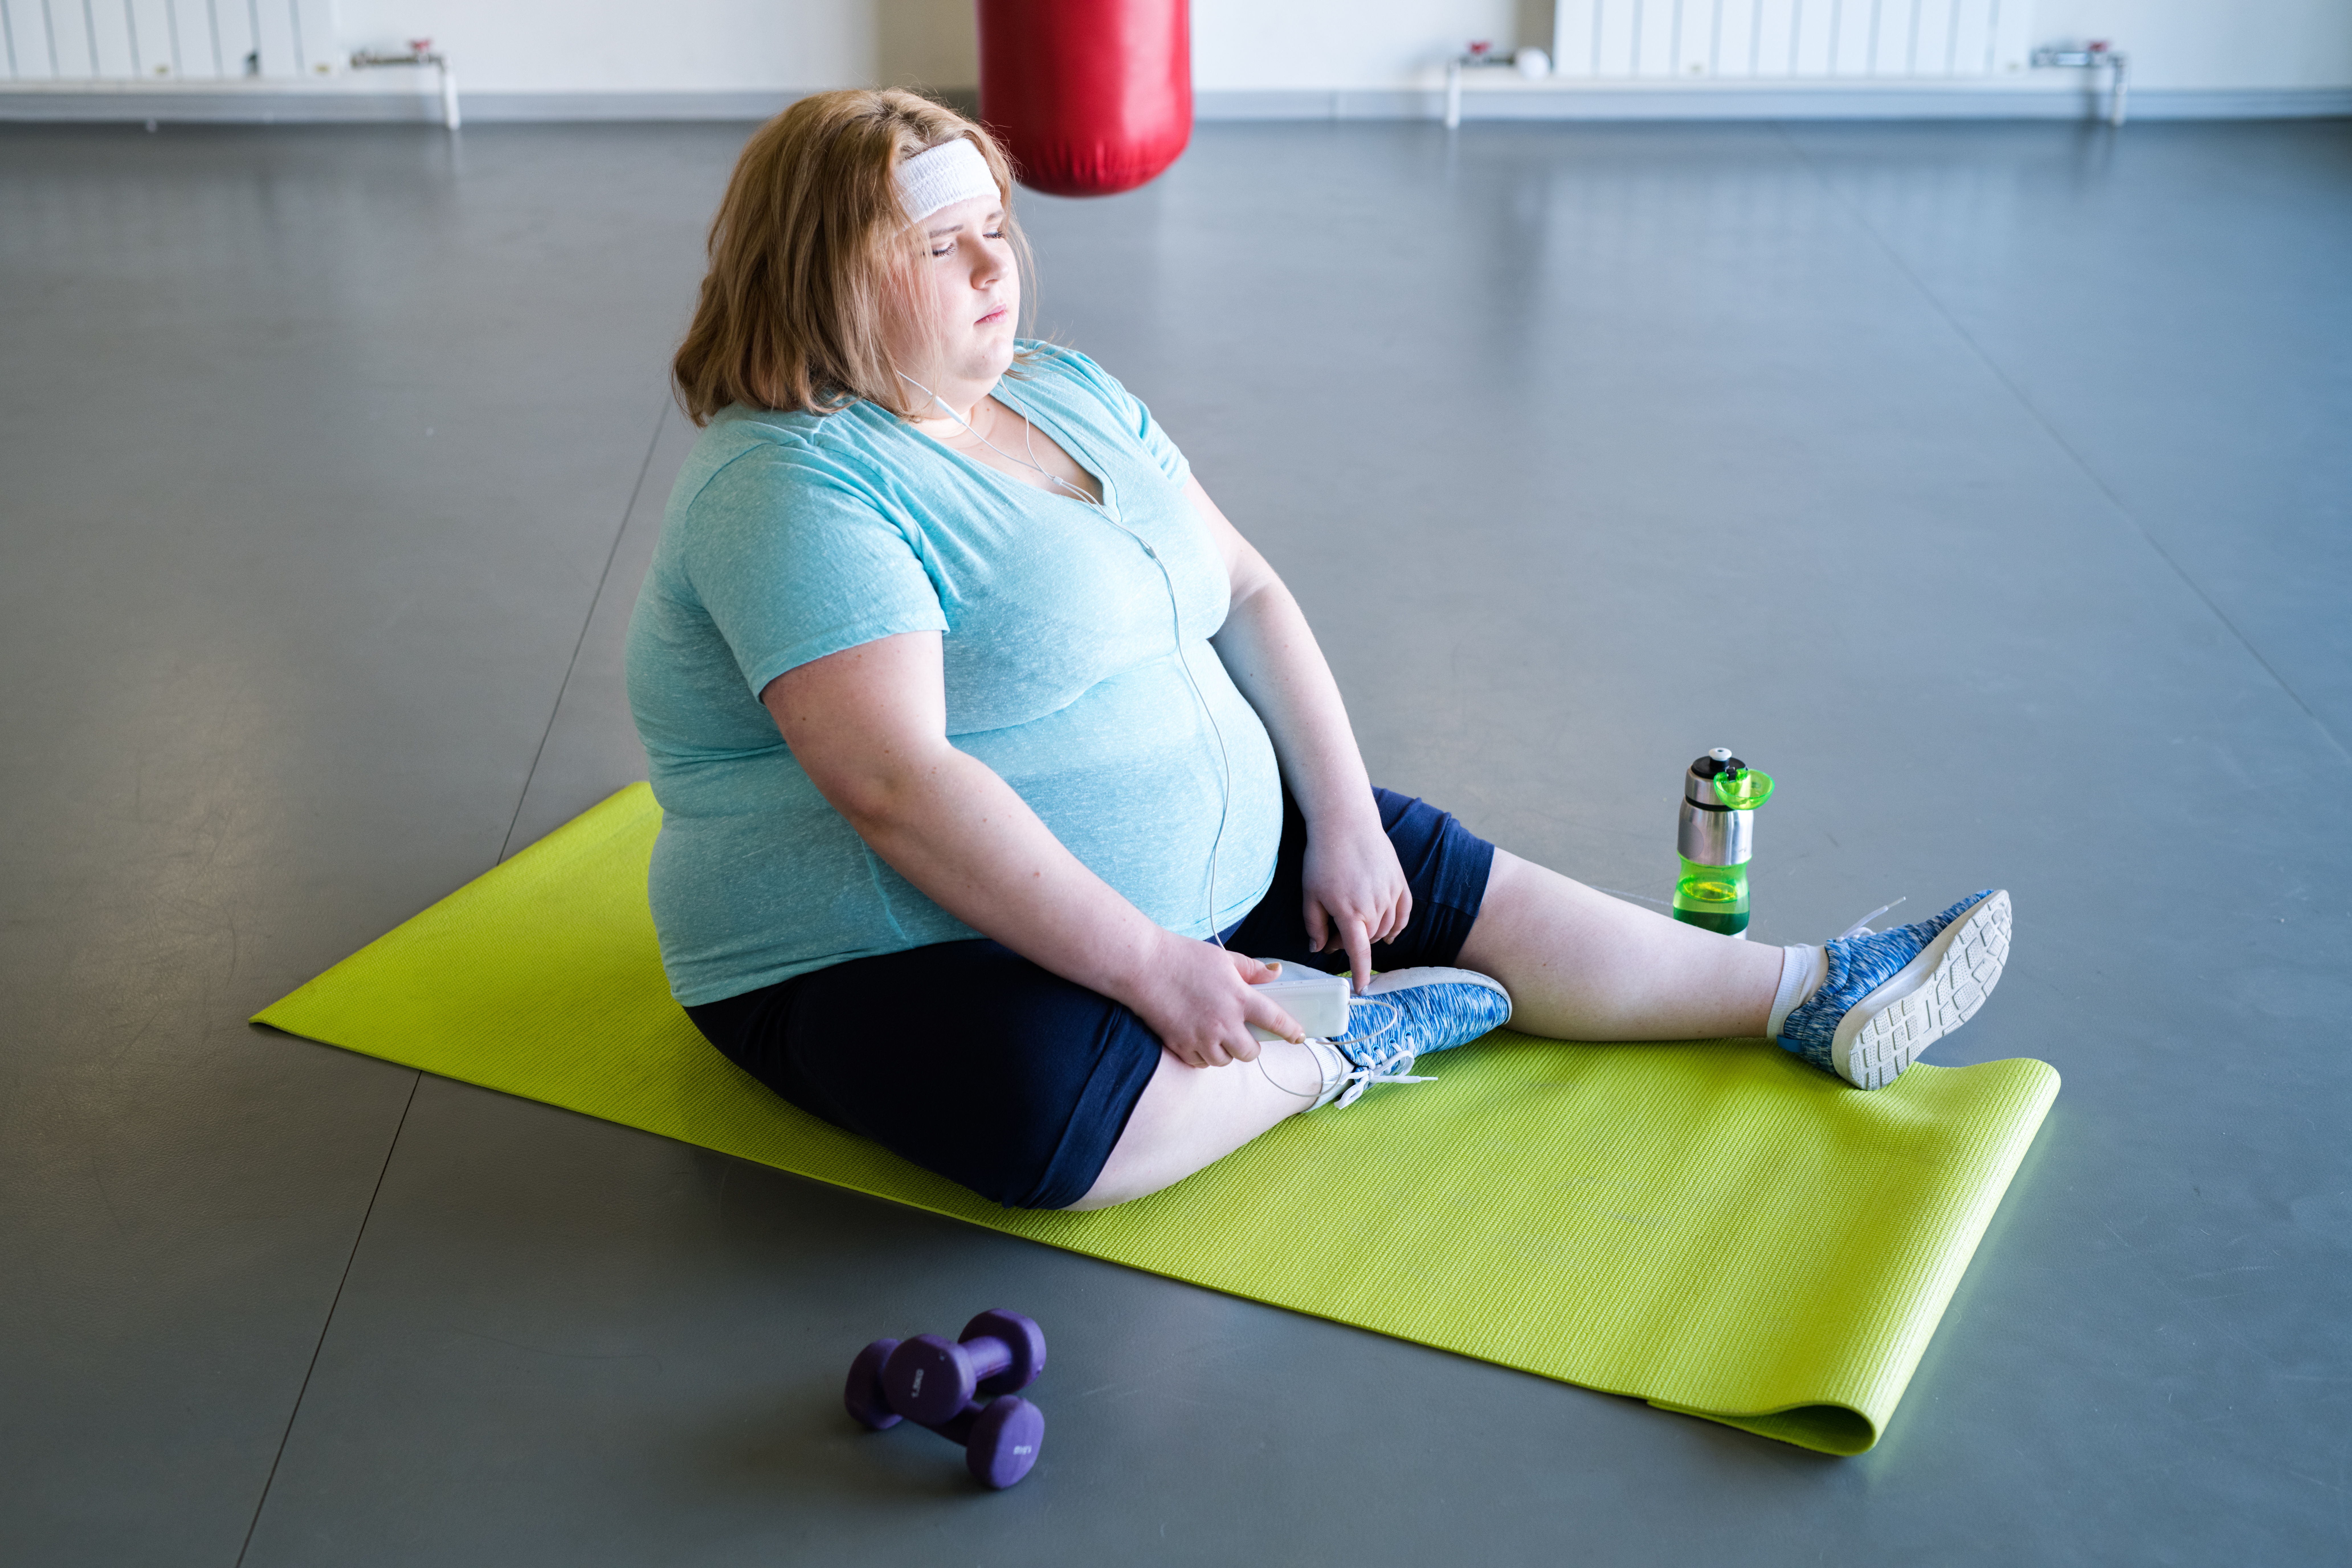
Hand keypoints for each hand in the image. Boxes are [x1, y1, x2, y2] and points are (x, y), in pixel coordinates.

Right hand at [1119, 935, 1303, 1068]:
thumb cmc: (1183, 957)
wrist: (1142, 966)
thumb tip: (1275, 973)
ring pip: (1225, 1061)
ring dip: (1225, 1052)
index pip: (1274, 1020)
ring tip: (1215, 1034)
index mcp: (1238, 998)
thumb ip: (1252, 969)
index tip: (1299, 1037)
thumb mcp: (1223, 957)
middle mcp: (1223, 1022)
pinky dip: (1202, 1055)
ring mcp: (1200, 1037)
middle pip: (1250, 1052)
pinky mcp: (1180, 1046)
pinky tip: (1196, 1038)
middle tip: (1242, 1035)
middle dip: (1250, 1047)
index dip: (1290, 1031)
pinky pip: (1200, 1063)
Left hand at [1302, 811, 1411, 991]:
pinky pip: (1403, 914)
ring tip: (1352, 920)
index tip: (1362, 990)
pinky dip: (1396, 925)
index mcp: (1350, 913)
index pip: (1359, 953)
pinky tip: (1388, 930)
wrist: (1345, 823)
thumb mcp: (1310, 894)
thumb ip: (1315, 925)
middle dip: (1351, 942)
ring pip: (1385, 928)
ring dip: (1370, 932)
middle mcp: (1375, 907)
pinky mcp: (1400, 882)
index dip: (1361, 974)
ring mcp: (1391, 894)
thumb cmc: (1322, 858)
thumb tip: (1319, 949)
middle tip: (1332, 931)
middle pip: (1368, 940)